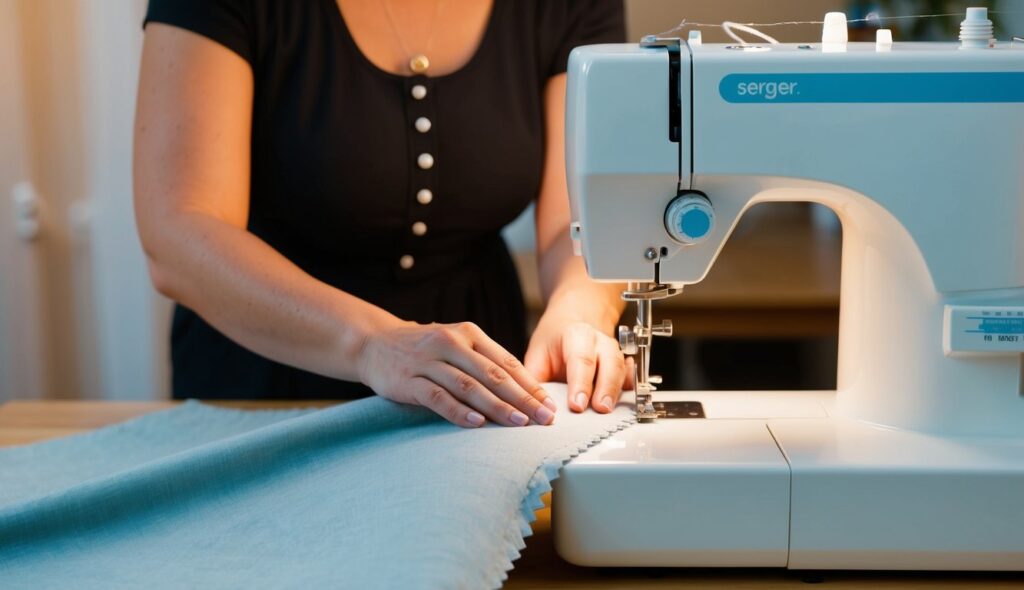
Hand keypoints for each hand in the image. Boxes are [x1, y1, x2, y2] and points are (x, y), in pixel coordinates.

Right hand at [357, 319, 556, 427]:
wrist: (374, 343)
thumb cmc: (424, 349)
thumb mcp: (456, 345)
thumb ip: (484, 362)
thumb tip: (525, 391)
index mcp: (468, 333)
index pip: (506, 361)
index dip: (530, 385)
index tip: (549, 404)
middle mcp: (451, 343)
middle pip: (493, 375)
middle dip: (522, 398)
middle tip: (543, 418)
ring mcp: (429, 361)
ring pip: (470, 387)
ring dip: (497, 407)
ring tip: (519, 422)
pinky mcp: (410, 380)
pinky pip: (439, 397)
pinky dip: (460, 412)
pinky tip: (478, 424)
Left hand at [524, 318, 631, 413]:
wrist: (570, 325)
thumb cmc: (553, 341)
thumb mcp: (536, 355)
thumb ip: (535, 379)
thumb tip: (534, 406)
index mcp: (577, 335)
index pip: (581, 360)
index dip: (580, 384)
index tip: (576, 405)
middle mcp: (600, 342)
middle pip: (609, 363)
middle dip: (606, 388)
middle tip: (600, 410)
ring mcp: (614, 352)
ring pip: (621, 370)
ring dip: (616, 392)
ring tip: (608, 411)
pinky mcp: (621, 366)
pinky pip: (630, 377)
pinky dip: (629, 389)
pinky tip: (625, 401)